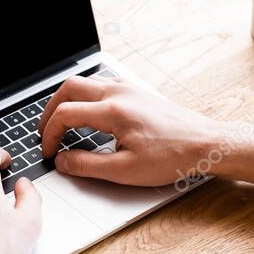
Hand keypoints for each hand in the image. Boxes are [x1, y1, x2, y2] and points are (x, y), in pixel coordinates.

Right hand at [38, 75, 223, 185]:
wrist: (207, 144)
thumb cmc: (173, 156)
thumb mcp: (125, 170)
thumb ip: (88, 166)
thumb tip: (63, 161)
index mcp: (113, 110)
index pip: (65, 114)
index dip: (50, 134)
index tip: (50, 152)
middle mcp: (119, 92)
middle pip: (69, 88)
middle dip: (51, 109)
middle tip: (46, 132)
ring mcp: (129, 89)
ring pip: (86, 83)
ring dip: (68, 101)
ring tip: (62, 123)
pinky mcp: (138, 93)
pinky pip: (103, 85)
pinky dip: (87, 97)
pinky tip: (90, 115)